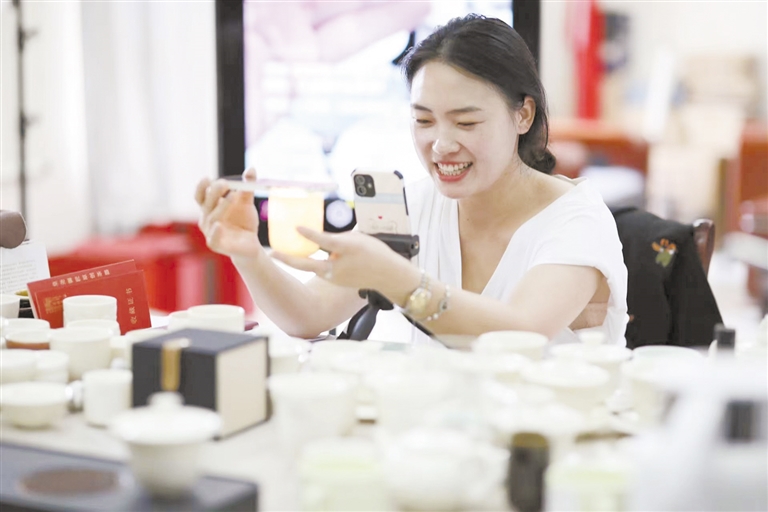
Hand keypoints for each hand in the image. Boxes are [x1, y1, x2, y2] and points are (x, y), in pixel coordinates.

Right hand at [194, 168, 262, 258]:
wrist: (251, 244)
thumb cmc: (244, 221)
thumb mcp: (246, 202)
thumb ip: (247, 187)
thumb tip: (251, 168)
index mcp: (210, 208)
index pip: (200, 196)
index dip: (201, 187)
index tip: (208, 178)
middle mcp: (207, 219)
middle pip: (206, 204)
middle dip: (214, 192)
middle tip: (224, 183)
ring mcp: (211, 232)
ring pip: (212, 218)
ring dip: (221, 207)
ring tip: (233, 196)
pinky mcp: (217, 245)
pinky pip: (213, 239)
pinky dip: (215, 232)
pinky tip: (219, 225)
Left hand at [271, 227, 413, 292]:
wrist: (387, 275)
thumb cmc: (374, 252)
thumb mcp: (357, 238)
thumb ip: (336, 238)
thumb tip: (318, 238)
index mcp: (346, 248)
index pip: (324, 241)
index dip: (310, 234)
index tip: (297, 228)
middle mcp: (338, 265)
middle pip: (307, 264)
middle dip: (287, 259)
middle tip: (271, 253)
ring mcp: (335, 276)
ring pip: (312, 266)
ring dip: (299, 260)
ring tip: (282, 251)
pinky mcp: (335, 281)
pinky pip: (320, 270)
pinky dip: (314, 263)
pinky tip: (308, 256)